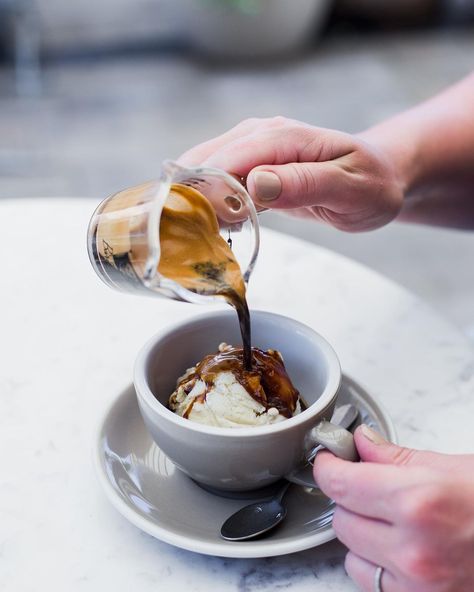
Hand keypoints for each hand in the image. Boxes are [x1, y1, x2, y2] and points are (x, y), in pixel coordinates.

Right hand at [178, 117, 404, 230]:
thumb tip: (256, 183)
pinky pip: (215, 177)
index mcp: (285, 137)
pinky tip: (210, 222)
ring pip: (203, 168)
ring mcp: (253, 147)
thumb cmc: (370, 184)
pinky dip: (206, 199)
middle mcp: (262, 134)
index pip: (230, 159)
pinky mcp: (251, 163)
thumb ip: (305, 184)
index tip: (198, 223)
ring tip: (193, 231)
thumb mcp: (349, 189)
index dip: (207, 190)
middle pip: (205, 160)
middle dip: (191, 195)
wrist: (379, 177)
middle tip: (188, 235)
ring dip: (194, 198)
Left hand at [313, 425, 473, 590]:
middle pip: (341, 520)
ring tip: (393, 522)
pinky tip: (402, 549)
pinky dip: (378, 566)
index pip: (340, 484)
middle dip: (349, 499)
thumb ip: (395, 456)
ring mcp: (417, 587)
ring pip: (351, 556)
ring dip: (362, 536)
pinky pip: (374, 585)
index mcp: (417, 502)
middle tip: (370, 486)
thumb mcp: (451, 467)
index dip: (328, 467)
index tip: (329, 460)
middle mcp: (412, 550)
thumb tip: (361, 443)